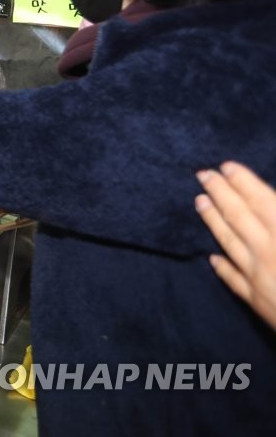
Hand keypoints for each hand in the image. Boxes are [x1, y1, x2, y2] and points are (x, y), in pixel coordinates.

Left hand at [196, 162, 275, 329]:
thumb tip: (273, 204)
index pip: (260, 200)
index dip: (242, 181)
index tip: (225, 166)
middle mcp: (269, 252)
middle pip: (238, 216)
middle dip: (220, 193)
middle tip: (202, 174)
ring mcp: (259, 278)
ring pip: (229, 243)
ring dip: (213, 221)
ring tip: (199, 202)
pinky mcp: (257, 302)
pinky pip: (234, 280)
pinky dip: (222, 266)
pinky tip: (212, 257)